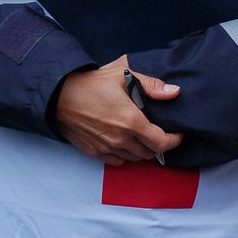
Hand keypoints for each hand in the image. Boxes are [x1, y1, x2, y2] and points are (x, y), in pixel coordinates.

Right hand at [56, 56, 182, 165]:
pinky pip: (117, 161)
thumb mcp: (123, 75)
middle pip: (150, 153)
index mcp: (132, 122)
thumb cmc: (91, 83)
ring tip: (142, 135)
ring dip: (142, 149)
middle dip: (158, 143)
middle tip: (159, 130)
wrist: (59, 95)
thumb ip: (152, 85)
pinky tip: (124, 140)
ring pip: (134, 158)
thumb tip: (174, 92)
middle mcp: (121, 139)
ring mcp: (107, 148)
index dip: (174, 140)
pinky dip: (125, 154)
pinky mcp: (95, 152)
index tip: (177, 133)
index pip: (162, 143)